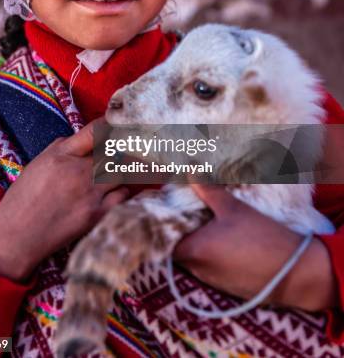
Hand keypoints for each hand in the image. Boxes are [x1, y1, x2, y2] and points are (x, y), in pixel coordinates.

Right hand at [0, 120, 128, 281]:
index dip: (111, 126)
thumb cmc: (23, 200)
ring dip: (125, 169)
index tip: (118, 126)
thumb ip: (61, 148)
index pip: (94, 131)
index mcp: (61, 156)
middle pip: (114, 151)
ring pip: (122, 171)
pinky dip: (124, 190)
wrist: (17, 237)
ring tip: (123, 172)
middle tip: (128, 150)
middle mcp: (78, 171)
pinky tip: (120, 191)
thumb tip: (83, 139)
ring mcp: (90, 192)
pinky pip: (123, 195)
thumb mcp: (37, 164)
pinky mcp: (97, 214)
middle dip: (121, 149)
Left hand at [173, 185, 337, 310]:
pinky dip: (213, 257)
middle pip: (179, 250)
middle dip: (184, 232)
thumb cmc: (261, 236)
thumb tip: (190, 172)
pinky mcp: (227, 288)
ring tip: (210, 224)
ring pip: (195, 260)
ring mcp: (213, 281)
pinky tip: (226, 241)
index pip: (165, 240)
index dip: (168, 225)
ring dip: (199, 245)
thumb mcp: (233, 208)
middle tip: (193, 212)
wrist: (294, 271)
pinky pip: (211, 270)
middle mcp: (198, 270)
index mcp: (194, 251)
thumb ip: (208, 191)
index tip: (175, 210)